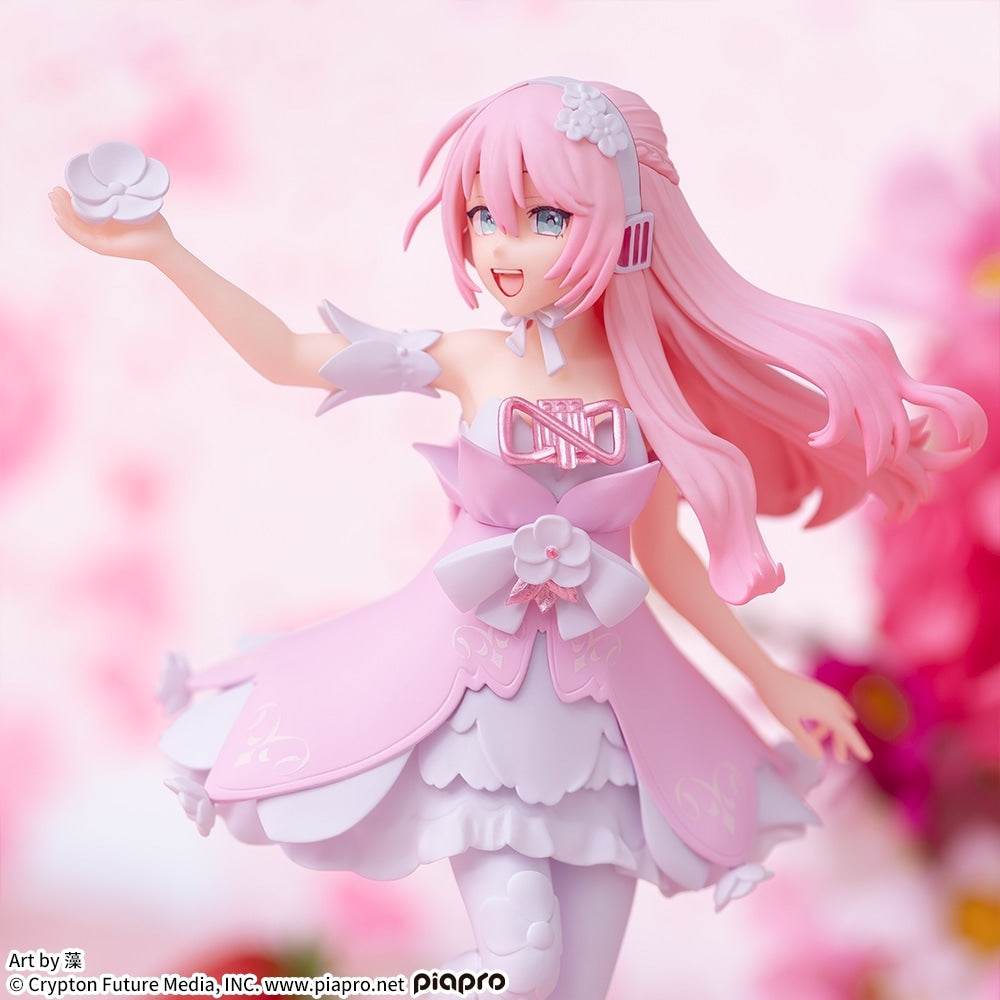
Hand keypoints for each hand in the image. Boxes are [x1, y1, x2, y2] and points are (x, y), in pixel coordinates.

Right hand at [49, 186, 175, 263]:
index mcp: (105, 218)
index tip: (62, 183)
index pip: (82, 207)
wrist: (164, 242)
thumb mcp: (133, 202)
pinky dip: (70, 228)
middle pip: (75, 215)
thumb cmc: (152, 222)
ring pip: (75, 225)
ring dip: (62, 212)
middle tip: (53, 190)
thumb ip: (122, 190)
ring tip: (53, 200)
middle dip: (62, 202)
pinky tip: (60, 218)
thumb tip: (114, 173)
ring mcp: (100, 239)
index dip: (70, 197)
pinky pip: (82, 237)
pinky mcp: (103, 247)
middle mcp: (100, 229)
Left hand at [755, 668, 871, 763]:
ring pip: (837, 717)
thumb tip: (818, 755)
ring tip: (813, 740)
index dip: (857, 744)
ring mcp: (825, 694)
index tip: (866, 756)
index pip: (847, 731)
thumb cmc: (777, 699)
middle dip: (842, 742)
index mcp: (826, 709)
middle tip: (841, 760)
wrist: (767, 675)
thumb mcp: (789, 723)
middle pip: (843, 726)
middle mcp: (830, 701)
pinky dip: (826, 721)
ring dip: (830, 730)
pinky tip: (815, 729)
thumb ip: (805, 740)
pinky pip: (830, 709)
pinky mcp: (819, 691)